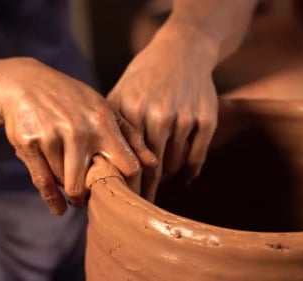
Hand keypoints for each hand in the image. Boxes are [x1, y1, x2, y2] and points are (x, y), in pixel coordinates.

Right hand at [0, 57, 155, 214]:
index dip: (130, 185)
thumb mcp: (104, 110)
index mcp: (103, 122)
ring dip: (71, 189)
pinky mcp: (29, 144)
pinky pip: (43, 183)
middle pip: (92, 183)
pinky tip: (59, 208)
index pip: (128, 166)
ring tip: (74, 186)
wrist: (25, 83)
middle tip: (93, 196)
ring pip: (67, 183)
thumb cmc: (73, 100)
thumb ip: (130, 137)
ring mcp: (52, 137)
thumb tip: (154, 163)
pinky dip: (53, 200)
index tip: (125, 193)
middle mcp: (79, 130)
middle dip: (93, 194)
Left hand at [108, 25, 218, 200]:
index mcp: (133, 110)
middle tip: (142, 208)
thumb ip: (111, 125)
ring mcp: (185, 117)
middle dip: (146, 191)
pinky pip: (197, 157)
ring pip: (175, 164)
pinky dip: (190, 172)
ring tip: (162, 180)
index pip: (127, 159)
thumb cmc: (146, 75)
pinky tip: (184, 179)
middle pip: (152, 168)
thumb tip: (95, 163)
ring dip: (168, 176)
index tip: (122, 204)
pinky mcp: (207, 119)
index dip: (125, 185)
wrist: (183, 50)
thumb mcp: (122, 92)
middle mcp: (158, 114)